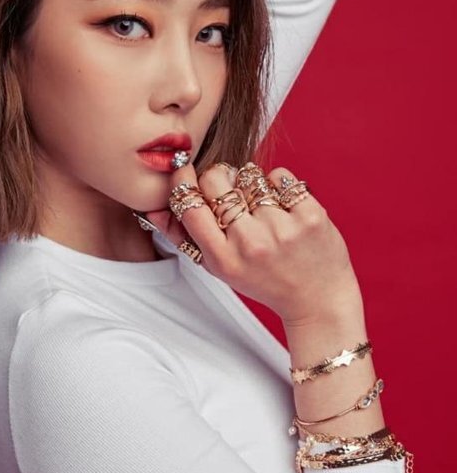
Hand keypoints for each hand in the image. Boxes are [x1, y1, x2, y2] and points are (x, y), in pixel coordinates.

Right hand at [144, 161, 362, 326]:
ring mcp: (282, 228)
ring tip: (261, 207)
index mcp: (223, 258)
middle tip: (228, 190)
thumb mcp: (219, 268)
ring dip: (250, 184)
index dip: (184, 181)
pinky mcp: (310, 215)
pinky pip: (280, 176)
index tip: (186, 173)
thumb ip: (185, 238)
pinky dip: (278, 185)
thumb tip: (154, 210)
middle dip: (218, 177)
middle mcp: (250, 243)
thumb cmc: (265, 281)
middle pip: (216, 179)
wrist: (318, 300)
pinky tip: (284, 207)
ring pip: (248, 175)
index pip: (190, 205)